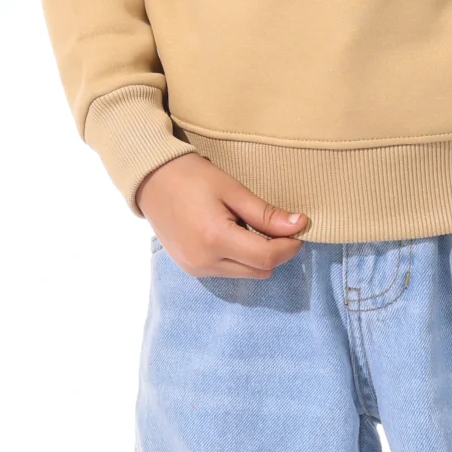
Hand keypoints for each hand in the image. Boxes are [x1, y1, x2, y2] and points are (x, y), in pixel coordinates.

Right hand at [136, 152, 308, 278]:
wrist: (151, 180)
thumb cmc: (192, 177)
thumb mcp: (233, 190)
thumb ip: (266, 214)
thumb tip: (300, 225)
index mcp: (215, 239)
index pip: (267, 258)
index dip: (289, 246)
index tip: (297, 228)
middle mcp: (204, 261)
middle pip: (260, 271)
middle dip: (275, 251)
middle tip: (272, 225)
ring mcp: (195, 269)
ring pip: (246, 274)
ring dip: (256, 256)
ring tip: (244, 226)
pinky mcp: (191, 269)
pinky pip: (228, 272)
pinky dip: (238, 258)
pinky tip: (229, 234)